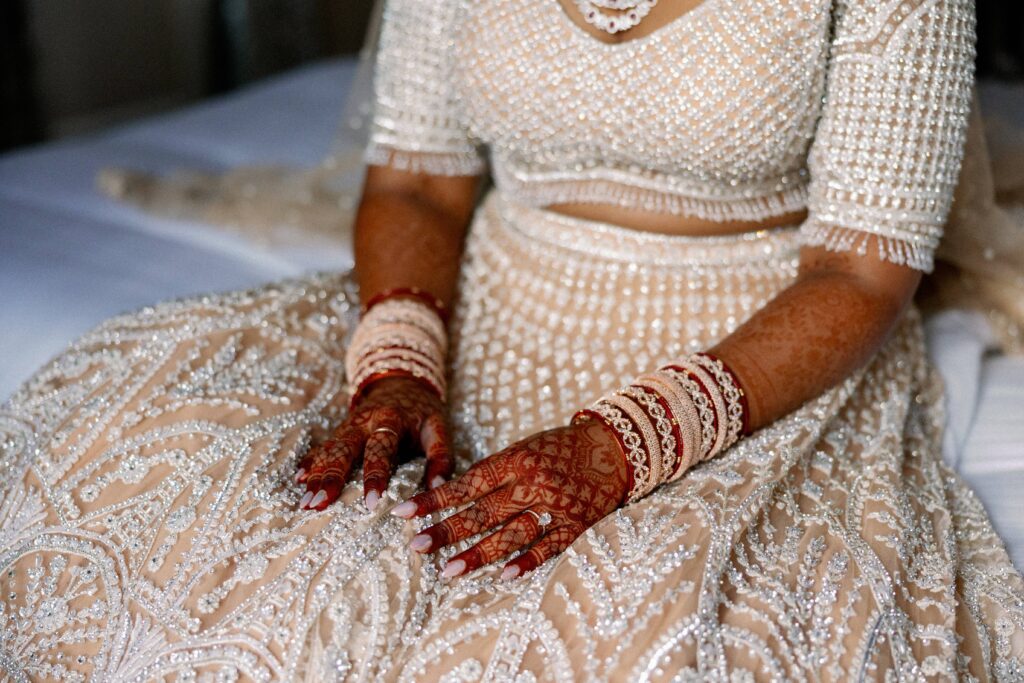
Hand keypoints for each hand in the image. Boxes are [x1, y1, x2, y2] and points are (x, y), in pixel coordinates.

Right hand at [296, 376, 452, 510]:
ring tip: (306, 502)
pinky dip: (311, 461)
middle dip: (332, 476)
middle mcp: (364, 421)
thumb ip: (441, 456)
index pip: (381, 449)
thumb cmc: (423, 412)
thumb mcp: (439, 427)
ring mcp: (349, 425)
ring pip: (329, 449)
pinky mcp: (341, 430)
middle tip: (321, 503)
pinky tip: (298, 478)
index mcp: (390, 420)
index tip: (372, 503)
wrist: (402, 382)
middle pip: (344, 448)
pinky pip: (323, 445)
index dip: (375, 475)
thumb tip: (438, 486)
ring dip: (316, 475)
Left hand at [390, 420, 627, 579]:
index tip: (402, 512)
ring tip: (448, 571)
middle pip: (482, 511)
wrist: (614, 447)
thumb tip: (451, 496)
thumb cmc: (559, 448)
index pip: (466, 483)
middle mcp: (533, 482)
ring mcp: (556, 505)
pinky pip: (549, 548)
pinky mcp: (577, 525)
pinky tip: (502, 577)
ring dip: (478, 553)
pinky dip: (526, 563)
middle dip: (446, 530)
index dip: (433, 499)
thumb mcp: (524, 449)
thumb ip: (493, 473)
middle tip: (416, 546)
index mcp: (516, 459)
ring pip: (511, 533)